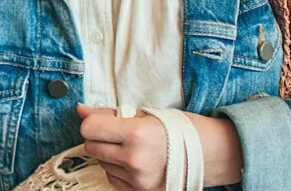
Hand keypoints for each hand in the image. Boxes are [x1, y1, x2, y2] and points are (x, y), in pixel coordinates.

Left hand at [77, 104, 243, 189]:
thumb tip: (80, 110)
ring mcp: (138, 180)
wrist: (209, 155)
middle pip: (91, 147)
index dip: (93, 123)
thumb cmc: (179, 129)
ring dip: (110, 155)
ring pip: (101, 163)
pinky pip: (112, 178)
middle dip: (100, 138)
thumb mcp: (145, 113)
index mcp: (137, 134)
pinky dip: (119, 170)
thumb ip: (108, 113)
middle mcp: (136, 160)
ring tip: (135, 148)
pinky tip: (137, 162)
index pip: (89, 129)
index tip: (103, 121)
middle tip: (119, 134)